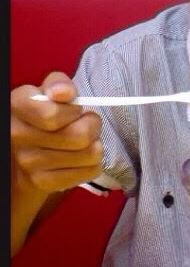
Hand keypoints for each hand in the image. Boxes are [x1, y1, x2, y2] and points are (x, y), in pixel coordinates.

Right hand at [11, 71, 102, 196]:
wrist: (29, 149)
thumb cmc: (45, 113)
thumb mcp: (49, 91)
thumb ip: (59, 84)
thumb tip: (65, 92)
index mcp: (17, 107)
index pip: (52, 115)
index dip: (74, 111)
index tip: (76, 108)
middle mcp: (18, 136)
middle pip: (78, 136)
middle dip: (92, 125)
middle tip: (87, 122)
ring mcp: (29, 163)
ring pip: (89, 154)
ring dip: (95, 144)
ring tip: (83, 140)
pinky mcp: (44, 182)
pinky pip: (90, 170)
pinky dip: (93, 162)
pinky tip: (81, 156)